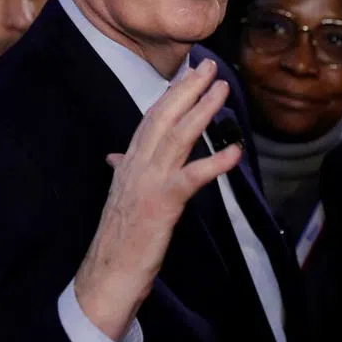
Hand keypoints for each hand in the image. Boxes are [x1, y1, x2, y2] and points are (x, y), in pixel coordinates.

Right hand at [73, 58, 241, 340]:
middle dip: (187, 88)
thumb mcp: (120, 197)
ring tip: (222, 89)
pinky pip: (191, 178)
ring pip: (177, 136)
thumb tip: (115, 157)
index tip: (190, 72)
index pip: (151, 117)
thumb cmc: (118, 240)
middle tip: (210, 65)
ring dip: (202, 110)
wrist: (106, 276)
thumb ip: (123, 172)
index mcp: (129, 162)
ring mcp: (148, 182)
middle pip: (162, 116)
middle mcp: (136, 165)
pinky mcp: (162, 205)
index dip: (172, 92)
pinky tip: (234, 152)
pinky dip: (214, 163)